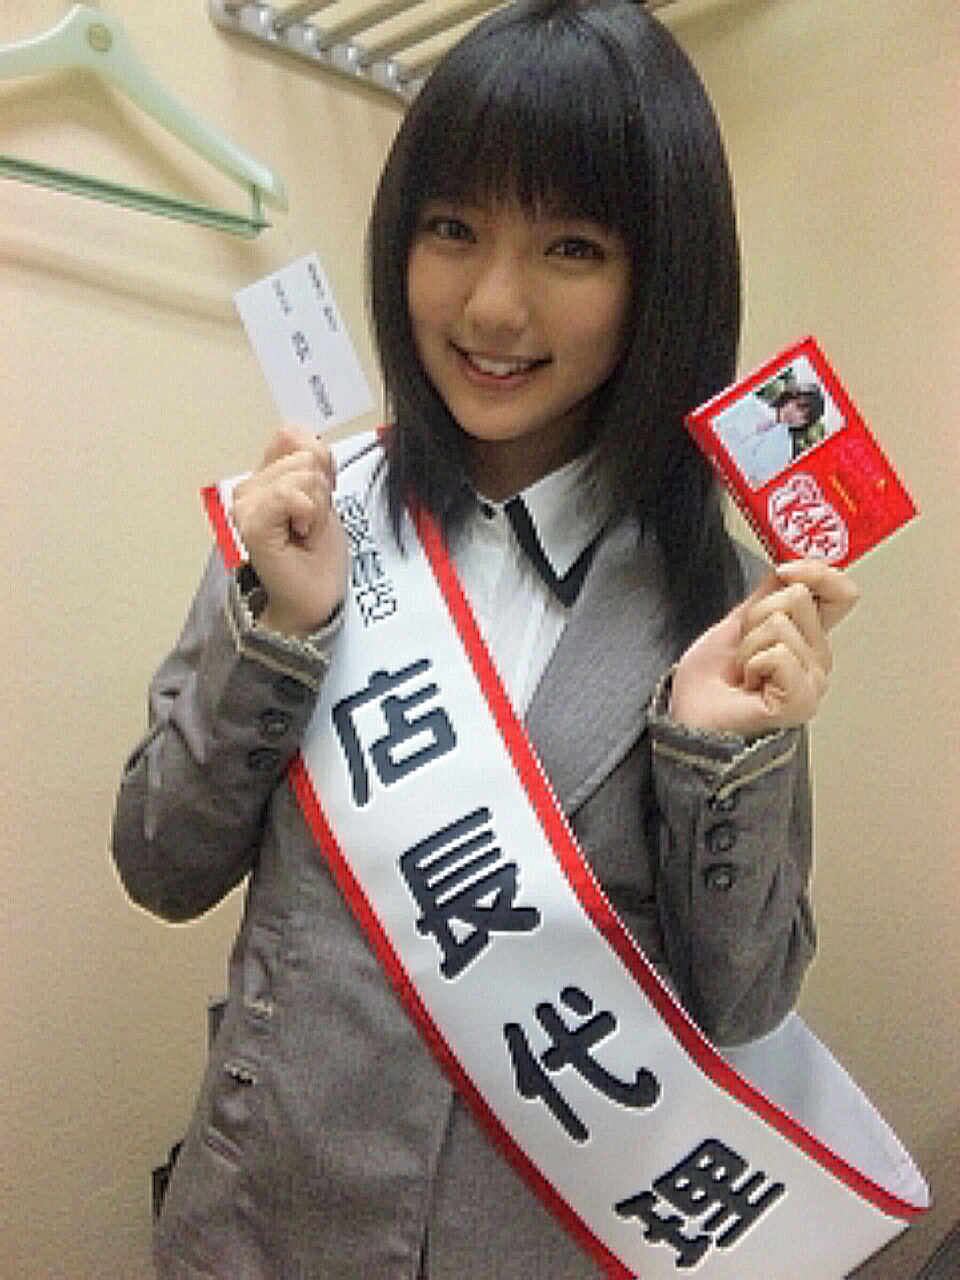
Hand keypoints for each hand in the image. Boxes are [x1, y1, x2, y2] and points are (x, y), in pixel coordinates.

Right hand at [231, 427, 348, 635]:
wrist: (315, 599)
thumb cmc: (318, 559)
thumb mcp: (325, 498)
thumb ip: (315, 464)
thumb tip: (312, 443)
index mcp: (264, 479)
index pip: (291, 435)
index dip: (320, 463)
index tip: (320, 497)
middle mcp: (248, 490)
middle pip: (303, 455)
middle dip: (322, 490)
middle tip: (311, 523)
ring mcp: (246, 506)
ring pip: (301, 475)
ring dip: (317, 507)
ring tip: (306, 531)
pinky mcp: (250, 523)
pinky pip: (288, 495)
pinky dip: (309, 515)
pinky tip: (302, 535)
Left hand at [670, 559, 859, 737]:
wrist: (691, 717)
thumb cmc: (711, 682)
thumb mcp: (738, 622)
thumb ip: (768, 593)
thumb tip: (790, 562)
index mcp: (808, 638)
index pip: (842, 593)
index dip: (817, 572)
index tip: (784, 571)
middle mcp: (817, 660)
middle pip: (799, 598)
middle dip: (755, 616)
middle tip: (743, 650)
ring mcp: (813, 682)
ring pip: (782, 624)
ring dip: (748, 645)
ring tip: (743, 672)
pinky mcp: (801, 701)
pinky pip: (779, 655)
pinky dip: (752, 664)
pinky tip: (750, 686)